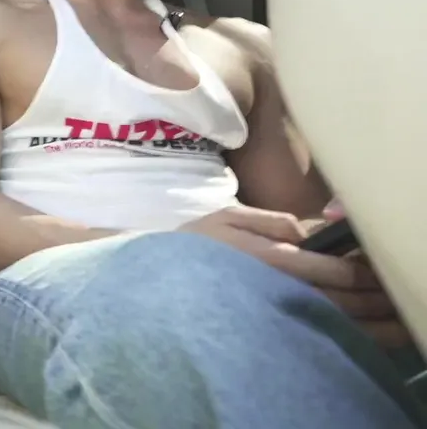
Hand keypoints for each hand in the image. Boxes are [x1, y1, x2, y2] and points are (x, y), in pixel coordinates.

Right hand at [182, 205, 409, 346]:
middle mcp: (276, 289)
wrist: (157, 282)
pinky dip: (340, 333)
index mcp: (270, 259)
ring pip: (331, 320)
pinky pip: (312, 333)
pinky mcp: (268, 329)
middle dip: (371, 296)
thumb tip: (307, 231)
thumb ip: (271, 221)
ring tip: (388, 313)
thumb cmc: (193, 245)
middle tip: (394, 291)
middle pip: (339, 298)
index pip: (330, 268)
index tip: (376, 264)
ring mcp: (273, 314)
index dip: (360, 268)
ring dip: (365, 318)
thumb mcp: (228, 217)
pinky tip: (358, 330)